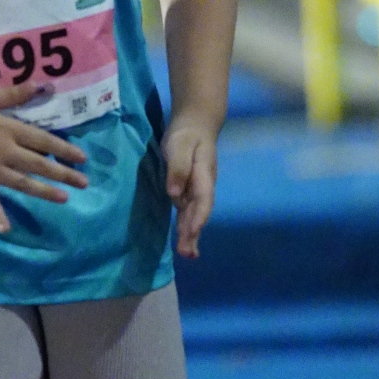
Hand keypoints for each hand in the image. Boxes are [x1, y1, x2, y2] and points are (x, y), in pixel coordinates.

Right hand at [0, 82, 88, 234]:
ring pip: (22, 183)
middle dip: (63, 173)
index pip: (42, 140)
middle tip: (84, 182)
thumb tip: (41, 85)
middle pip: (38, 164)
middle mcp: (3, 151)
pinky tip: (7, 229)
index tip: (82, 158)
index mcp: (7, 129)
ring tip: (64, 198)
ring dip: (44, 192)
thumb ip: (13, 95)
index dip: (64, 149)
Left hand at [162, 114, 218, 257]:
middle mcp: (203, 186)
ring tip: (186, 254)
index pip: (203, 199)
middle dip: (193, 233)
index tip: (192, 233)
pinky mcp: (188, 190)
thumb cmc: (187, 134)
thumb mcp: (180, 145)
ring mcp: (197, 190)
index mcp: (204, 175)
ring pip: (193, 215)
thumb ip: (178, 167)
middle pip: (199, 212)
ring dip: (190, 234)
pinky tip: (183, 240)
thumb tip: (174, 192)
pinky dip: (186, 226)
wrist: (195, 124)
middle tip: (187, 254)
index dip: (198, 217)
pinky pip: (187, 212)